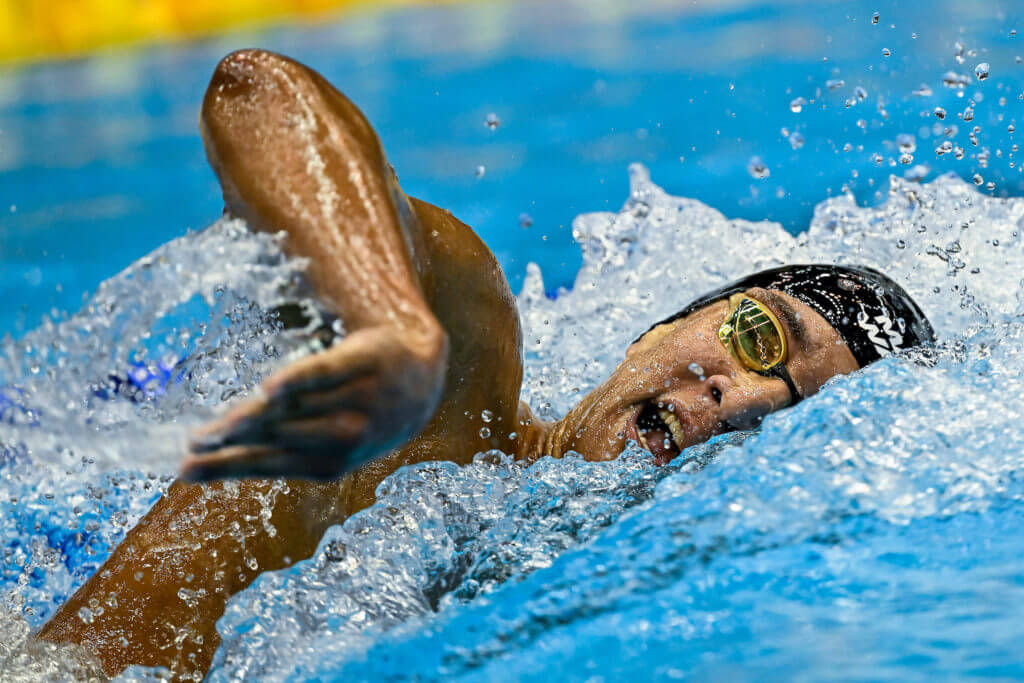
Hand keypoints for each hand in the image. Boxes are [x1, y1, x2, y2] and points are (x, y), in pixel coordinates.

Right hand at [180, 326, 446, 480]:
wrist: (422, 378)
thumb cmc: (359, 415)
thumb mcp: (328, 443)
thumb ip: (281, 448)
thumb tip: (218, 456)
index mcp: (331, 463)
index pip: (269, 464)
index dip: (227, 468)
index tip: (186, 470)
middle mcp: (345, 435)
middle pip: (276, 438)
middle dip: (230, 446)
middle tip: (190, 445)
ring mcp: (356, 399)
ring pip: (293, 410)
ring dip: (252, 419)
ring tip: (215, 427)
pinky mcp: (363, 361)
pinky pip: (326, 373)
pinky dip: (298, 382)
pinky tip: (270, 390)